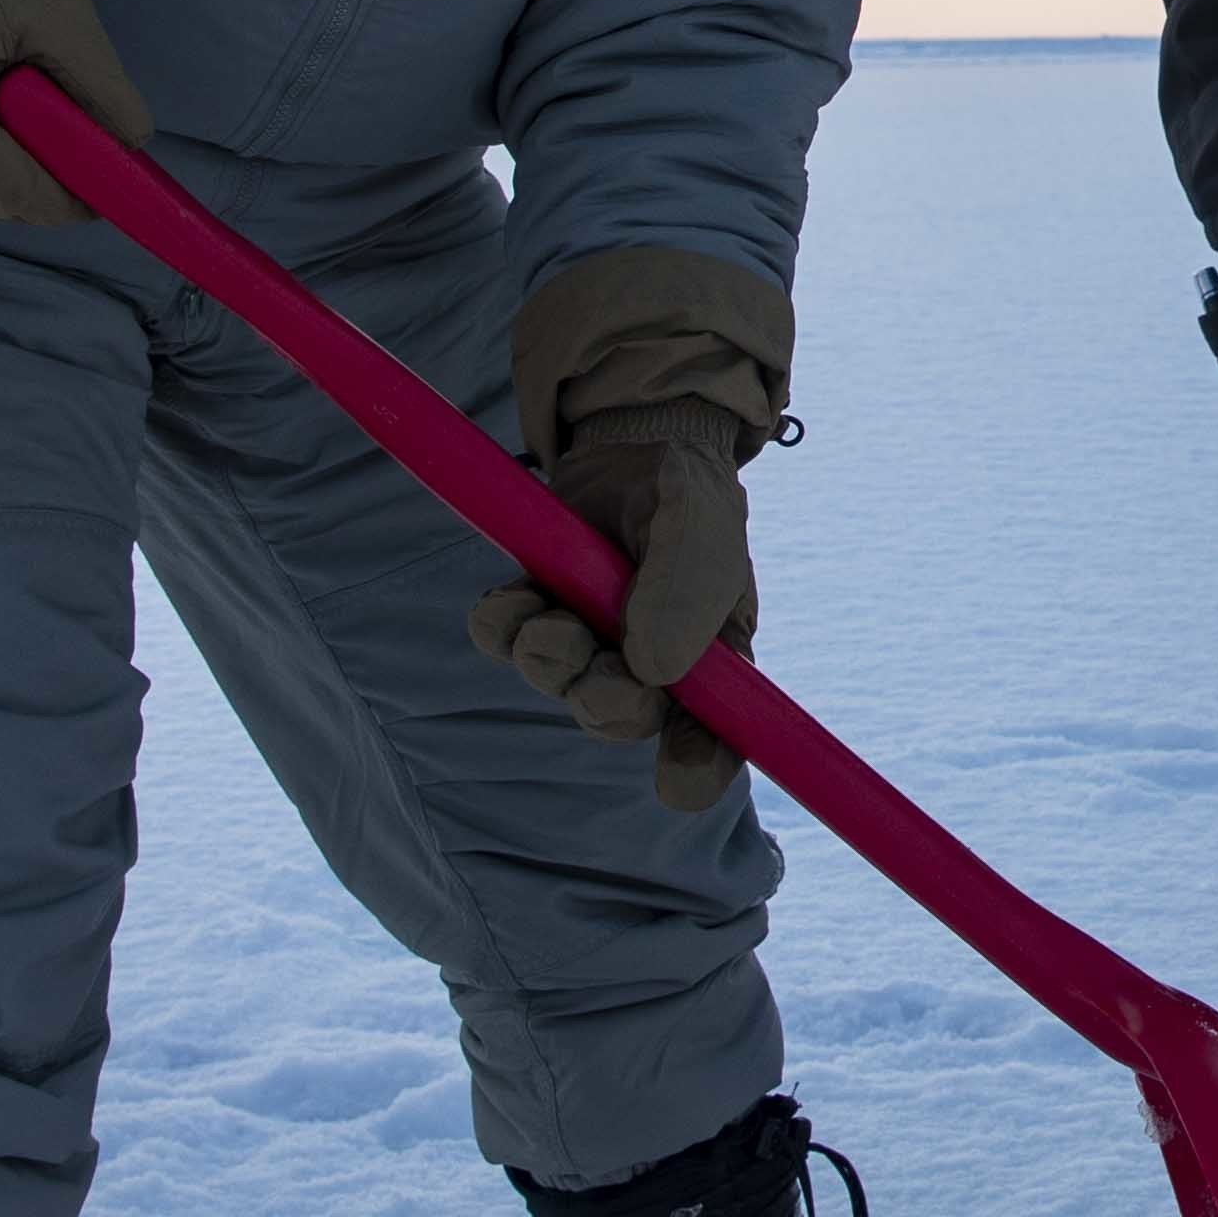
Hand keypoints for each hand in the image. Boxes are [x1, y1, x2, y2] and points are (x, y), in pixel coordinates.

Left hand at [473, 247, 793, 813]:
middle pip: (623, 718)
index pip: (717, 737)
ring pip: (558, 685)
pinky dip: (500, 625)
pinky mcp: (537, 609)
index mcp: (712, 655)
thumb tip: (650, 670)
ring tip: (546, 614)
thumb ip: (687, 587)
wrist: (627, 432)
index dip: (699, 768)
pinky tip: (515, 593)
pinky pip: (503, 643)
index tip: (680, 784)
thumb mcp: (699, 523)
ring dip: (546, 659)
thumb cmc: (682, 486)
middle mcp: (651, 660)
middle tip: (595, 666)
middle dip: (602, 701)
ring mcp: (589, 638)